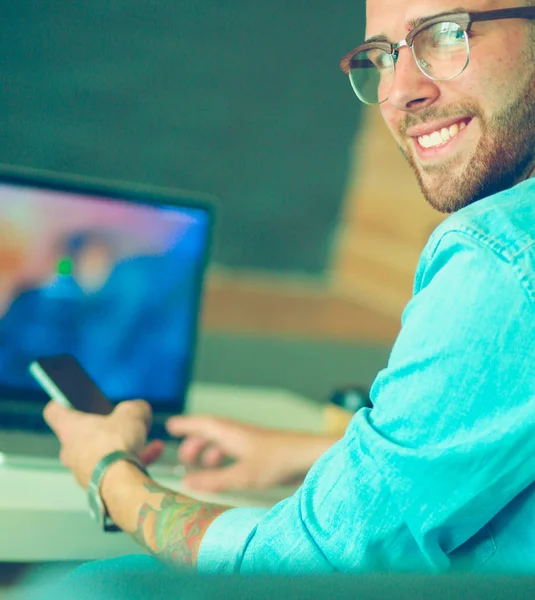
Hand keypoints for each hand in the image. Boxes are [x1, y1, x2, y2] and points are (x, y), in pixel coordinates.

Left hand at [43, 400, 164, 488]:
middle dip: (104, 427)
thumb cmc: (116, 446)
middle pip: (82, 433)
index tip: (74, 399)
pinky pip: (115, 468)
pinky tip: (153, 452)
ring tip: (144, 438)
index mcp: (70, 428)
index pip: (54, 411)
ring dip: (122, 444)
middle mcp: (70, 451)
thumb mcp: (132, 413)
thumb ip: (135, 407)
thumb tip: (140, 409)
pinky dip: (132, 460)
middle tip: (120, 421)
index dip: (64, 402)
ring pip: (102, 452)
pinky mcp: (98, 486)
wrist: (121, 484)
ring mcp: (83, 471)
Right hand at [165, 415, 337, 492]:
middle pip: (211, 431)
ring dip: (210, 449)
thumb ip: (214, 480)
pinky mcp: (262, 449)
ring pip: (224, 440)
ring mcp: (252, 440)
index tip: (170, 426)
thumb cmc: (279, 461)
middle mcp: (240, 433)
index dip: (185, 425)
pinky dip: (225, 456)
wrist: (310, 455)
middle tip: (183, 456)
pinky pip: (235, 448)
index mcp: (232, 433)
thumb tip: (186, 482)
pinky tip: (229, 468)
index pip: (202, 424)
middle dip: (195, 441)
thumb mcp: (242, 474)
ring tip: (203, 464)